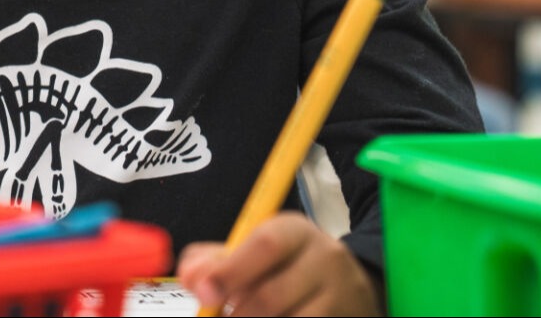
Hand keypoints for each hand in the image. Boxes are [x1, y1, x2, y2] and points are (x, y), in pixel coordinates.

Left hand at [176, 214, 381, 316]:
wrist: (350, 288)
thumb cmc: (286, 268)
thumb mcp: (254, 252)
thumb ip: (215, 261)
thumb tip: (189, 278)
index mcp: (295, 231)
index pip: (265, 246)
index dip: (230, 271)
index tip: (203, 294)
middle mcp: (324, 259)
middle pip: (271, 294)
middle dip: (236, 315)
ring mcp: (341, 298)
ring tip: (243, 317)